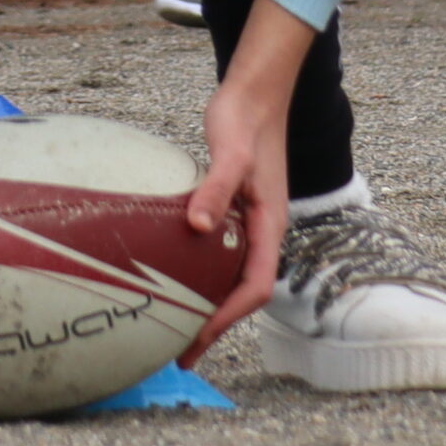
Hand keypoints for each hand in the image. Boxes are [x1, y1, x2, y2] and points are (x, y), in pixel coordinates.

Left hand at [179, 3, 308, 361]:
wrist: (254, 93)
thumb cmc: (243, 120)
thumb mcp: (229, 153)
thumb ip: (214, 188)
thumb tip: (198, 227)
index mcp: (269, 225)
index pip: (255, 288)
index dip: (229, 319)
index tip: (198, 340)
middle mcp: (263, 231)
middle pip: (245, 292)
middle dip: (217, 325)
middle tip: (181, 353)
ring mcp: (250, 222)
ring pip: (234, 277)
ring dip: (211, 305)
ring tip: (178, 329)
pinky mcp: (235, 211)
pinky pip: (221, 256)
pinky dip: (203, 277)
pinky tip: (177, 279)